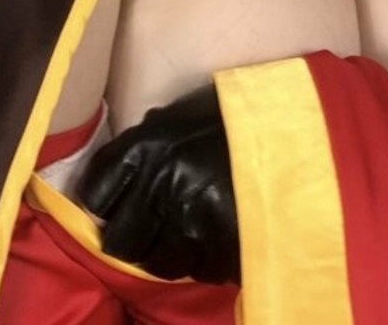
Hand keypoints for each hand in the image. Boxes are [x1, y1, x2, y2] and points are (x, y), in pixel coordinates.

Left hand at [75, 81, 240, 284]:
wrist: (291, 132)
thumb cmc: (231, 119)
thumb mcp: (181, 116)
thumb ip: (147, 142)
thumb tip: (120, 173)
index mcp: (147, 146)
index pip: (95, 194)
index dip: (104, 205)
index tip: (115, 207)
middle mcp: (162, 184)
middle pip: (120, 241)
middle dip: (134, 237)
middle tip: (154, 227)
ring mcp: (191, 222)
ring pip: (156, 264)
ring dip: (168, 253)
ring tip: (189, 231)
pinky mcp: (220, 250)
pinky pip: (197, 271)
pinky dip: (203, 261)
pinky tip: (216, 236)